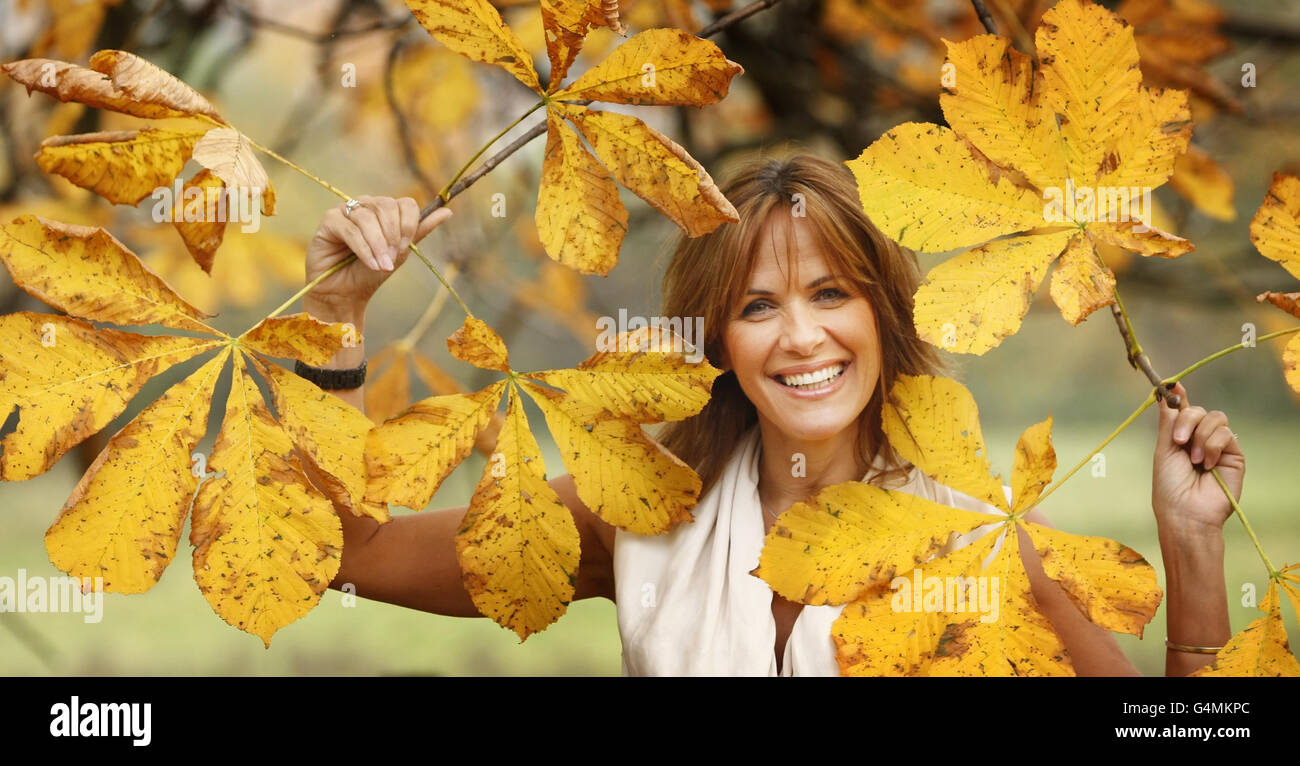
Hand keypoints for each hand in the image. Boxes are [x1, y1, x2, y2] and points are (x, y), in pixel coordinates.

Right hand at [304, 196, 452, 311]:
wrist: (345, 293)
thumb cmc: (371, 272)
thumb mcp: (400, 252)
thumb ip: (420, 230)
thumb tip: (448, 212)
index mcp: (385, 210)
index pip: (405, 203)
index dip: (409, 224)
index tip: (406, 247)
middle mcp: (366, 205)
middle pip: (387, 206)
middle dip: (393, 235)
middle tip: (392, 258)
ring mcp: (345, 210)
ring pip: (368, 218)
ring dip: (378, 245)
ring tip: (381, 266)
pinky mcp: (329, 221)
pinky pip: (349, 228)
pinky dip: (363, 248)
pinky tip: (370, 264)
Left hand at [1152, 382, 1244, 538]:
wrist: (1186, 512)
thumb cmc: (1169, 486)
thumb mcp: (1163, 450)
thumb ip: (1168, 421)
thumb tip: (1166, 392)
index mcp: (1180, 437)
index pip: (1182, 410)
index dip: (1178, 395)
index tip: (1171, 385)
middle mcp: (1199, 439)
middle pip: (1198, 409)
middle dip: (1186, 419)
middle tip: (1178, 440)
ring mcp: (1218, 446)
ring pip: (1215, 418)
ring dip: (1200, 436)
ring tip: (1194, 459)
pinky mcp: (1234, 455)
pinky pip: (1226, 434)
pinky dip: (1213, 446)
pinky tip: (1207, 464)